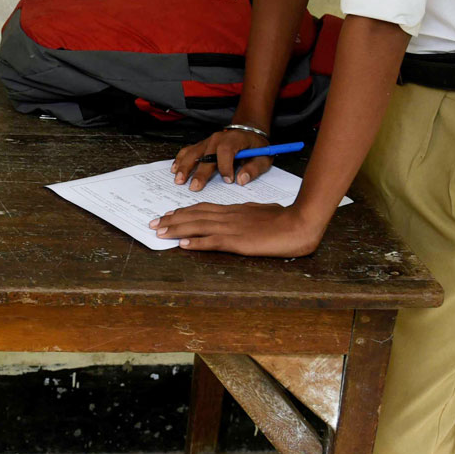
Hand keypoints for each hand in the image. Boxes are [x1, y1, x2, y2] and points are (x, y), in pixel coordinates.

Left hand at [149, 202, 324, 256]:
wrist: (299, 223)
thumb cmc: (286, 217)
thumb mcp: (264, 211)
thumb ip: (250, 213)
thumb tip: (244, 213)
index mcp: (235, 210)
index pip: (203, 209)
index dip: (184, 211)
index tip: (169, 214)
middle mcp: (229, 217)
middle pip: (194, 216)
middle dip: (172, 220)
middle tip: (154, 222)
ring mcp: (232, 228)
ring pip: (198, 226)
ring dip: (177, 230)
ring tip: (160, 232)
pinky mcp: (239, 241)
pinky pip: (212, 241)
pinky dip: (195, 243)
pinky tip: (182, 244)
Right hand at [172, 128, 273, 190]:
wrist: (248, 133)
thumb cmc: (255, 147)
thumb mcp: (263, 158)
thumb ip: (253, 169)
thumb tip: (241, 180)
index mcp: (234, 139)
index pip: (226, 151)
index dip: (226, 166)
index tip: (228, 180)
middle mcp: (218, 138)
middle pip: (206, 155)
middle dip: (200, 172)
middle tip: (194, 187)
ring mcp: (207, 141)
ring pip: (193, 153)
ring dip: (184, 166)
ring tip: (179, 179)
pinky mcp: (201, 145)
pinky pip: (188, 150)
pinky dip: (180, 159)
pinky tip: (174, 169)